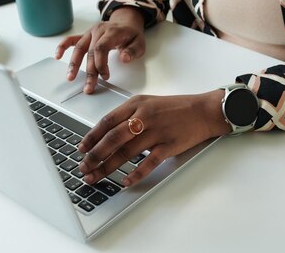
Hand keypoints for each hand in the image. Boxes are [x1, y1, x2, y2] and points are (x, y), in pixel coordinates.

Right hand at [55, 7, 144, 93]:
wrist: (126, 23)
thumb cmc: (132, 35)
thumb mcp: (140, 43)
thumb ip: (133, 51)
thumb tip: (124, 58)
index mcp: (112, 32)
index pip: (101, 48)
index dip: (101, 63)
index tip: (105, 77)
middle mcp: (99, 31)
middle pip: (90, 52)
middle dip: (89, 71)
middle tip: (89, 87)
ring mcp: (90, 32)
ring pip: (79, 48)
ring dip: (74, 64)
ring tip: (70, 78)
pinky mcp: (85, 35)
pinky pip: (71, 39)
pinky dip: (63, 46)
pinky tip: (57, 56)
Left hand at [77, 90, 230, 185]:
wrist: (204, 110)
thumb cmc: (176, 108)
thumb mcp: (148, 103)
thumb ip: (128, 115)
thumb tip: (106, 134)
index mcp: (137, 104)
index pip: (107, 122)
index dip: (91, 137)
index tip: (81, 149)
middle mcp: (144, 117)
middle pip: (112, 138)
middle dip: (94, 155)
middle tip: (83, 167)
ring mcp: (157, 131)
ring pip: (126, 152)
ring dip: (108, 167)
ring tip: (96, 177)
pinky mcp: (169, 145)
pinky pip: (148, 162)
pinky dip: (135, 174)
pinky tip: (125, 181)